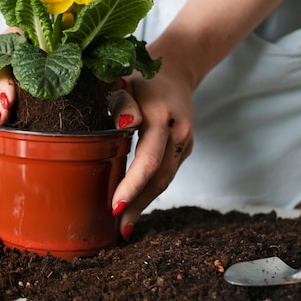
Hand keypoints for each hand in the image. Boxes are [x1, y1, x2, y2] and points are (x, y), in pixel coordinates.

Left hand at [111, 63, 194, 240]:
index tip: (115, 207)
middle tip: (119, 230)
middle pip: (159, 177)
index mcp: (162, 116)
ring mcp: (185, 143)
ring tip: (125, 227)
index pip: (148, 159)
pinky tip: (136, 206)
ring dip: (145, 204)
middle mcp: (179, 133)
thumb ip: (121, 102)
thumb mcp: (124, 82)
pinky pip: (167, 174)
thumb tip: (125, 122)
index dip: (132, 185)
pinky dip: (151, 192)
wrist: (176, 70)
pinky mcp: (184, 148)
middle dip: (138, 205)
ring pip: (165, 180)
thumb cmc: (140, 78)